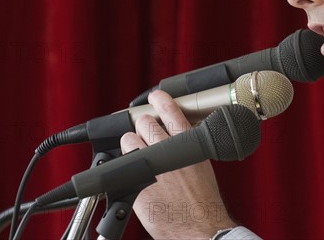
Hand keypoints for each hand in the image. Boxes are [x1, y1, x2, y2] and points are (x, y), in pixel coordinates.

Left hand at [120, 90, 236, 238]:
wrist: (199, 226)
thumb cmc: (203, 200)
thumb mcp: (201, 165)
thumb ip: (185, 148)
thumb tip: (174, 136)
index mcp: (187, 144)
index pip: (171, 111)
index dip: (161, 100)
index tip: (155, 96)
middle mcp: (167, 151)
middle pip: (145, 123)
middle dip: (143, 127)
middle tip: (146, 136)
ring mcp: (149, 166)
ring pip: (129, 140)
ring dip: (131, 145)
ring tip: (138, 155)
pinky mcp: (134, 183)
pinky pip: (120, 166)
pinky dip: (123, 168)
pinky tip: (132, 174)